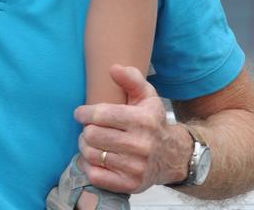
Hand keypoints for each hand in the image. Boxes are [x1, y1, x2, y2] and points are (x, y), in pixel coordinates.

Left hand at [73, 64, 177, 192]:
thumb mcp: (147, 95)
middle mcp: (141, 145)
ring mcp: (136, 167)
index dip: (84, 113)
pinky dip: (89, 167)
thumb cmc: (152, 121)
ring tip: (91, 142)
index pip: (101, 115)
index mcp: (142, 120)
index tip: (80, 113)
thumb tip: (113, 68)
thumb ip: (130, 78)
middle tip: (88, 129)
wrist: (173, 155)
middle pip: (92, 135)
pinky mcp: (131, 185)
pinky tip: (95, 159)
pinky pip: (96, 177)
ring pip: (92, 155)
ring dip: (85, 147)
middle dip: (85, 130)